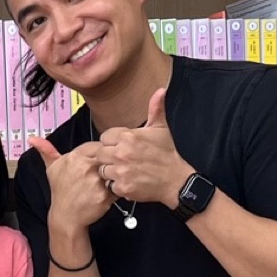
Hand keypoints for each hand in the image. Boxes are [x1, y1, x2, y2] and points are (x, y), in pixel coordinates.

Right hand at [29, 137, 112, 233]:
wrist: (66, 216)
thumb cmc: (61, 191)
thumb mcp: (52, 168)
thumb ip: (46, 150)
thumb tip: (32, 139)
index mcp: (75, 156)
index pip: (99, 145)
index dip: (102, 154)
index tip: (99, 162)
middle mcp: (86, 166)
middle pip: (109, 157)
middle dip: (110, 164)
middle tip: (105, 173)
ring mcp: (96, 181)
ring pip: (116, 170)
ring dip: (115, 175)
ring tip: (108, 182)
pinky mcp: (105, 195)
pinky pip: (119, 185)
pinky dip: (117, 189)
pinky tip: (109, 192)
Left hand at [92, 88, 191, 208]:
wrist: (176, 180)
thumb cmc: (167, 153)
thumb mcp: (161, 128)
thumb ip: (155, 109)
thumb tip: (161, 90)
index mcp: (127, 136)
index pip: (104, 137)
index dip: (112, 143)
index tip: (123, 147)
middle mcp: (121, 153)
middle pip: (100, 153)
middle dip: (109, 157)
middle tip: (123, 160)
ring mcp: (121, 171)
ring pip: (102, 170)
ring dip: (111, 171)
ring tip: (126, 170)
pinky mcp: (122, 187)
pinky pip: (109, 185)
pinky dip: (116, 185)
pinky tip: (128, 181)